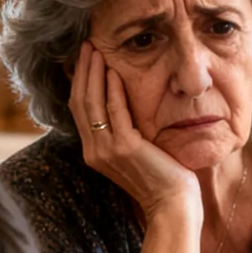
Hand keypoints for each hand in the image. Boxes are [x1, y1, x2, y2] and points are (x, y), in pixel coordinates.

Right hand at [69, 41, 198, 216]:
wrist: (172, 206)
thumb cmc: (162, 180)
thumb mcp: (135, 154)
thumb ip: (124, 134)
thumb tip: (122, 109)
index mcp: (94, 152)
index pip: (79, 110)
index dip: (79, 82)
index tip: (83, 59)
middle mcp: (94, 151)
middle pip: (79, 102)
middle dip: (82, 71)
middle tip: (86, 46)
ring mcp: (107, 150)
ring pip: (91, 103)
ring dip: (94, 73)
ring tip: (96, 51)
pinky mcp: (125, 148)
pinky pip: (115, 111)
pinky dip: (113, 89)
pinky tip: (115, 71)